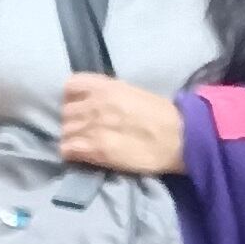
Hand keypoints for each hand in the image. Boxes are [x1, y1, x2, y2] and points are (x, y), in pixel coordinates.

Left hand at [59, 71, 184, 174]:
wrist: (178, 137)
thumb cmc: (160, 115)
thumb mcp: (130, 93)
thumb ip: (108, 95)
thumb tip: (92, 103)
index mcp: (104, 86)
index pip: (70, 86)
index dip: (72, 99)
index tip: (80, 108)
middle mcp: (95, 103)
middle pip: (66, 112)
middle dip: (72, 122)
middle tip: (83, 132)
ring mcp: (94, 127)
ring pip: (65, 131)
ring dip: (71, 139)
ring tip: (83, 146)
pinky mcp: (98, 149)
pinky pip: (69, 149)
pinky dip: (70, 153)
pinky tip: (80, 156)